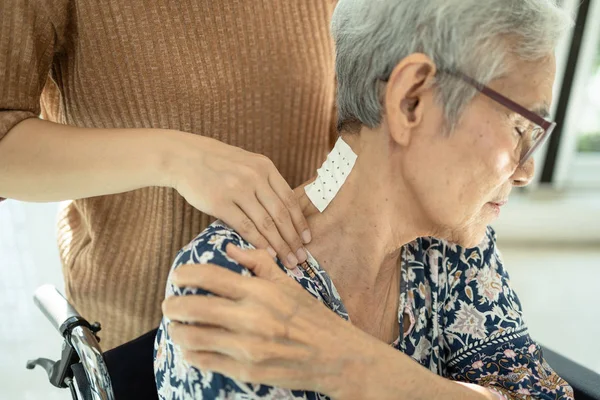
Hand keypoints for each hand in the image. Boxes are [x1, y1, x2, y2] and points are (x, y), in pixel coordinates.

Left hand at [162, 244, 383, 397]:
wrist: (335, 356)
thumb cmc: (311, 316)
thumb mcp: (288, 283)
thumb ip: (258, 261)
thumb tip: (229, 248)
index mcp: (259, 291)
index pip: (209, 277)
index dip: (185, 275)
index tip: (177, 277)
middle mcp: (250, 318)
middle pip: (194, 307)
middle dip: (173, 305)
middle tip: (169, 304)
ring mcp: (246, 347)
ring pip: (193, 336)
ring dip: (177, 330)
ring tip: (177, 326)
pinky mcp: (245, 370)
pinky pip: (204, 361)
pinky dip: (191, 352)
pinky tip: (191, 346)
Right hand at [169, 133, 310, 267]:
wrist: (185, 157)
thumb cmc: (217, 163)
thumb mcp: (247, 163)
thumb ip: (265, 182)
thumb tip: (283, 211)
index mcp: (265, 167)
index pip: (289, 199)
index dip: (300, 222)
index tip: (307, 239)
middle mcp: (255, 177)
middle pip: (281, 214)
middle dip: (293, 239)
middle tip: (301, 257)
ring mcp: (238, 189)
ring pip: (266, 223)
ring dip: (280, 245)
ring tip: (288, 261)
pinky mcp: (220, 202)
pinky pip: (245, 227)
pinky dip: (259, 242)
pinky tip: (267, 254)